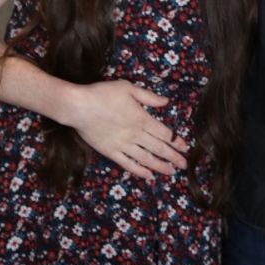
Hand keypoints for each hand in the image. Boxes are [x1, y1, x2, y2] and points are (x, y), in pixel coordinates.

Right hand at [67, 80, 188, 179]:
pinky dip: (139, 171)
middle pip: (158, 148)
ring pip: (146, 159)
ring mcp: (123, 145)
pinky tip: (148, 175)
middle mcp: (135, 134)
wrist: (80, 107)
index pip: (164, 133)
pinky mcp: (110, 152)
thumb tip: (166, 102)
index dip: (176, 141)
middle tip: (184, 165)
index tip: (185, 147)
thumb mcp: (129, 88)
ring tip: (171, 172)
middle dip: (173, 157)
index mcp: (141, 118)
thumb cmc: (104, 93)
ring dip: (160, 166)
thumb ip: (148, 97)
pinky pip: (128, 164)